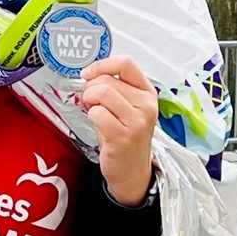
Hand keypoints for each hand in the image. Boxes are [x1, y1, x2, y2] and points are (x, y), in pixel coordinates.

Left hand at [81, 55, 157, 205]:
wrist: (132, 171)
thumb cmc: (126, 138)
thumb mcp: (128, 108)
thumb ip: (115, 88)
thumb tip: (91, 74)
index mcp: (147, 93)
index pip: (126, 64)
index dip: (102, 65)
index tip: (89, 73)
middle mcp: (146, 105)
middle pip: (108, 80)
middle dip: (90, 87)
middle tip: (89, 100)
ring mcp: (136, 121)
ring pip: (102, 93)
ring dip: (89, 100)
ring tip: (93, 110)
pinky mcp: (123, 136)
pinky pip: (97, 113)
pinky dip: (91, 116)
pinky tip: (97, 124)